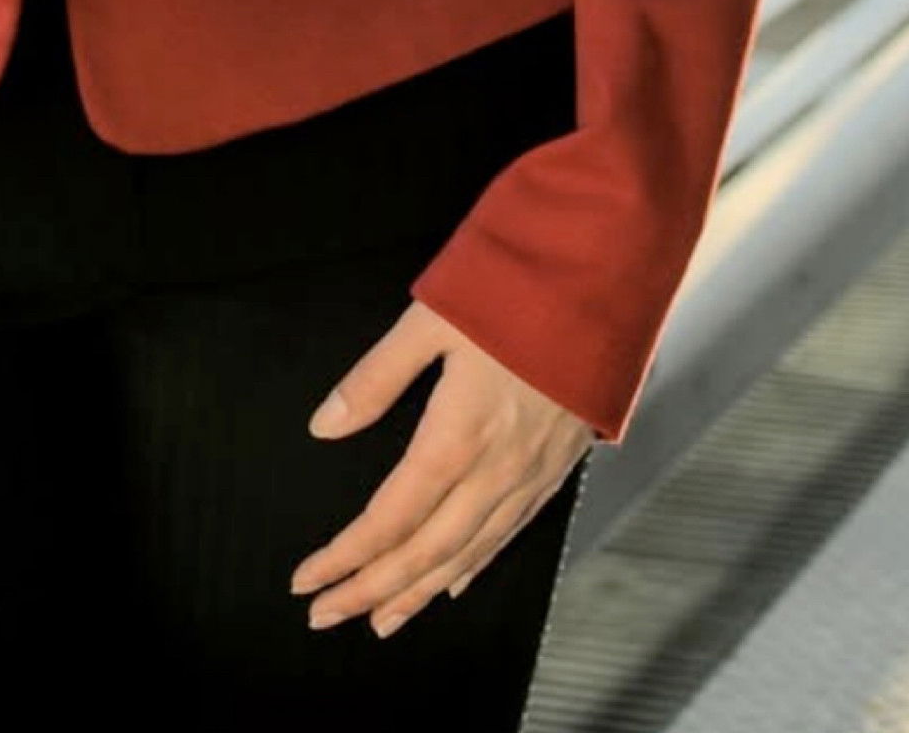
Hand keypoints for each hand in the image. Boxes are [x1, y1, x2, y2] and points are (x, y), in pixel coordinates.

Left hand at [289, 302, 593, 637]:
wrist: (603, 287)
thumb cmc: (515, 293)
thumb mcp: (431, 320)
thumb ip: (376, 377)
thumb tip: (324, 425)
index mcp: (456, 437)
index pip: (389, 519)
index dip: (345, 557)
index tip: (305, 580)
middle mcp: (495, 472)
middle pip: (424, 552)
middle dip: (370, 590)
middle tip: (325, 615)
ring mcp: (530, 476)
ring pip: (466, 555)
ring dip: (418, 593)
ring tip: (381, 620)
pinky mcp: (556, 469)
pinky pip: (508, 535)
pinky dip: (474, 566)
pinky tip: (454, 582)